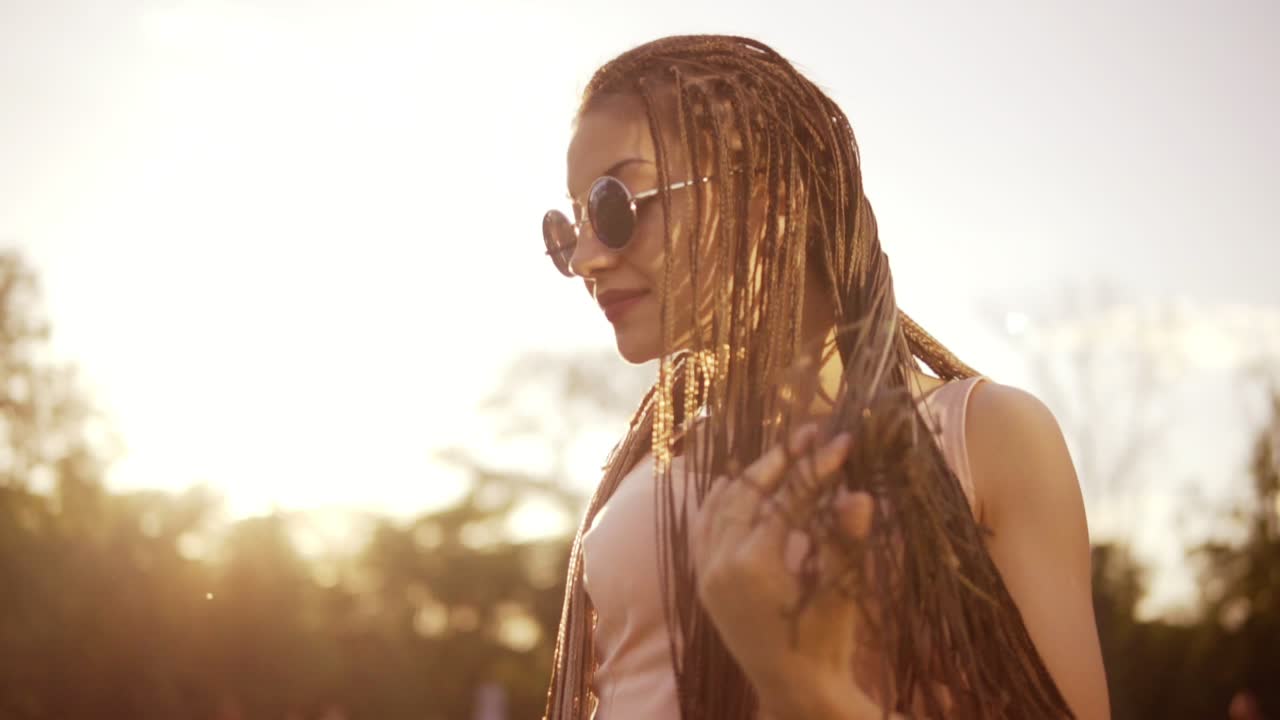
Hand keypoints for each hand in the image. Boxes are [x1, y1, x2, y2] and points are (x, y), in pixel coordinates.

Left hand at [690, 423, 879, 718]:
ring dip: (751, 477)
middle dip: (781, 460)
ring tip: (782, 452)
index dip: (816, 467)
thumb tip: (860, 495)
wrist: (794, 691)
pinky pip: (703, 528)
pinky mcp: (704, 581)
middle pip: (748, 493)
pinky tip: (730, 482)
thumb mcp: (839, 594)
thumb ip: (844, 542)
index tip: (841, 440)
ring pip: (722, 505)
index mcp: (753, 564)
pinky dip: (718, 501)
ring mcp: (707, 571)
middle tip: (811, 433)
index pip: (787, 499)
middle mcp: (720, 562)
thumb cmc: (824, 645)